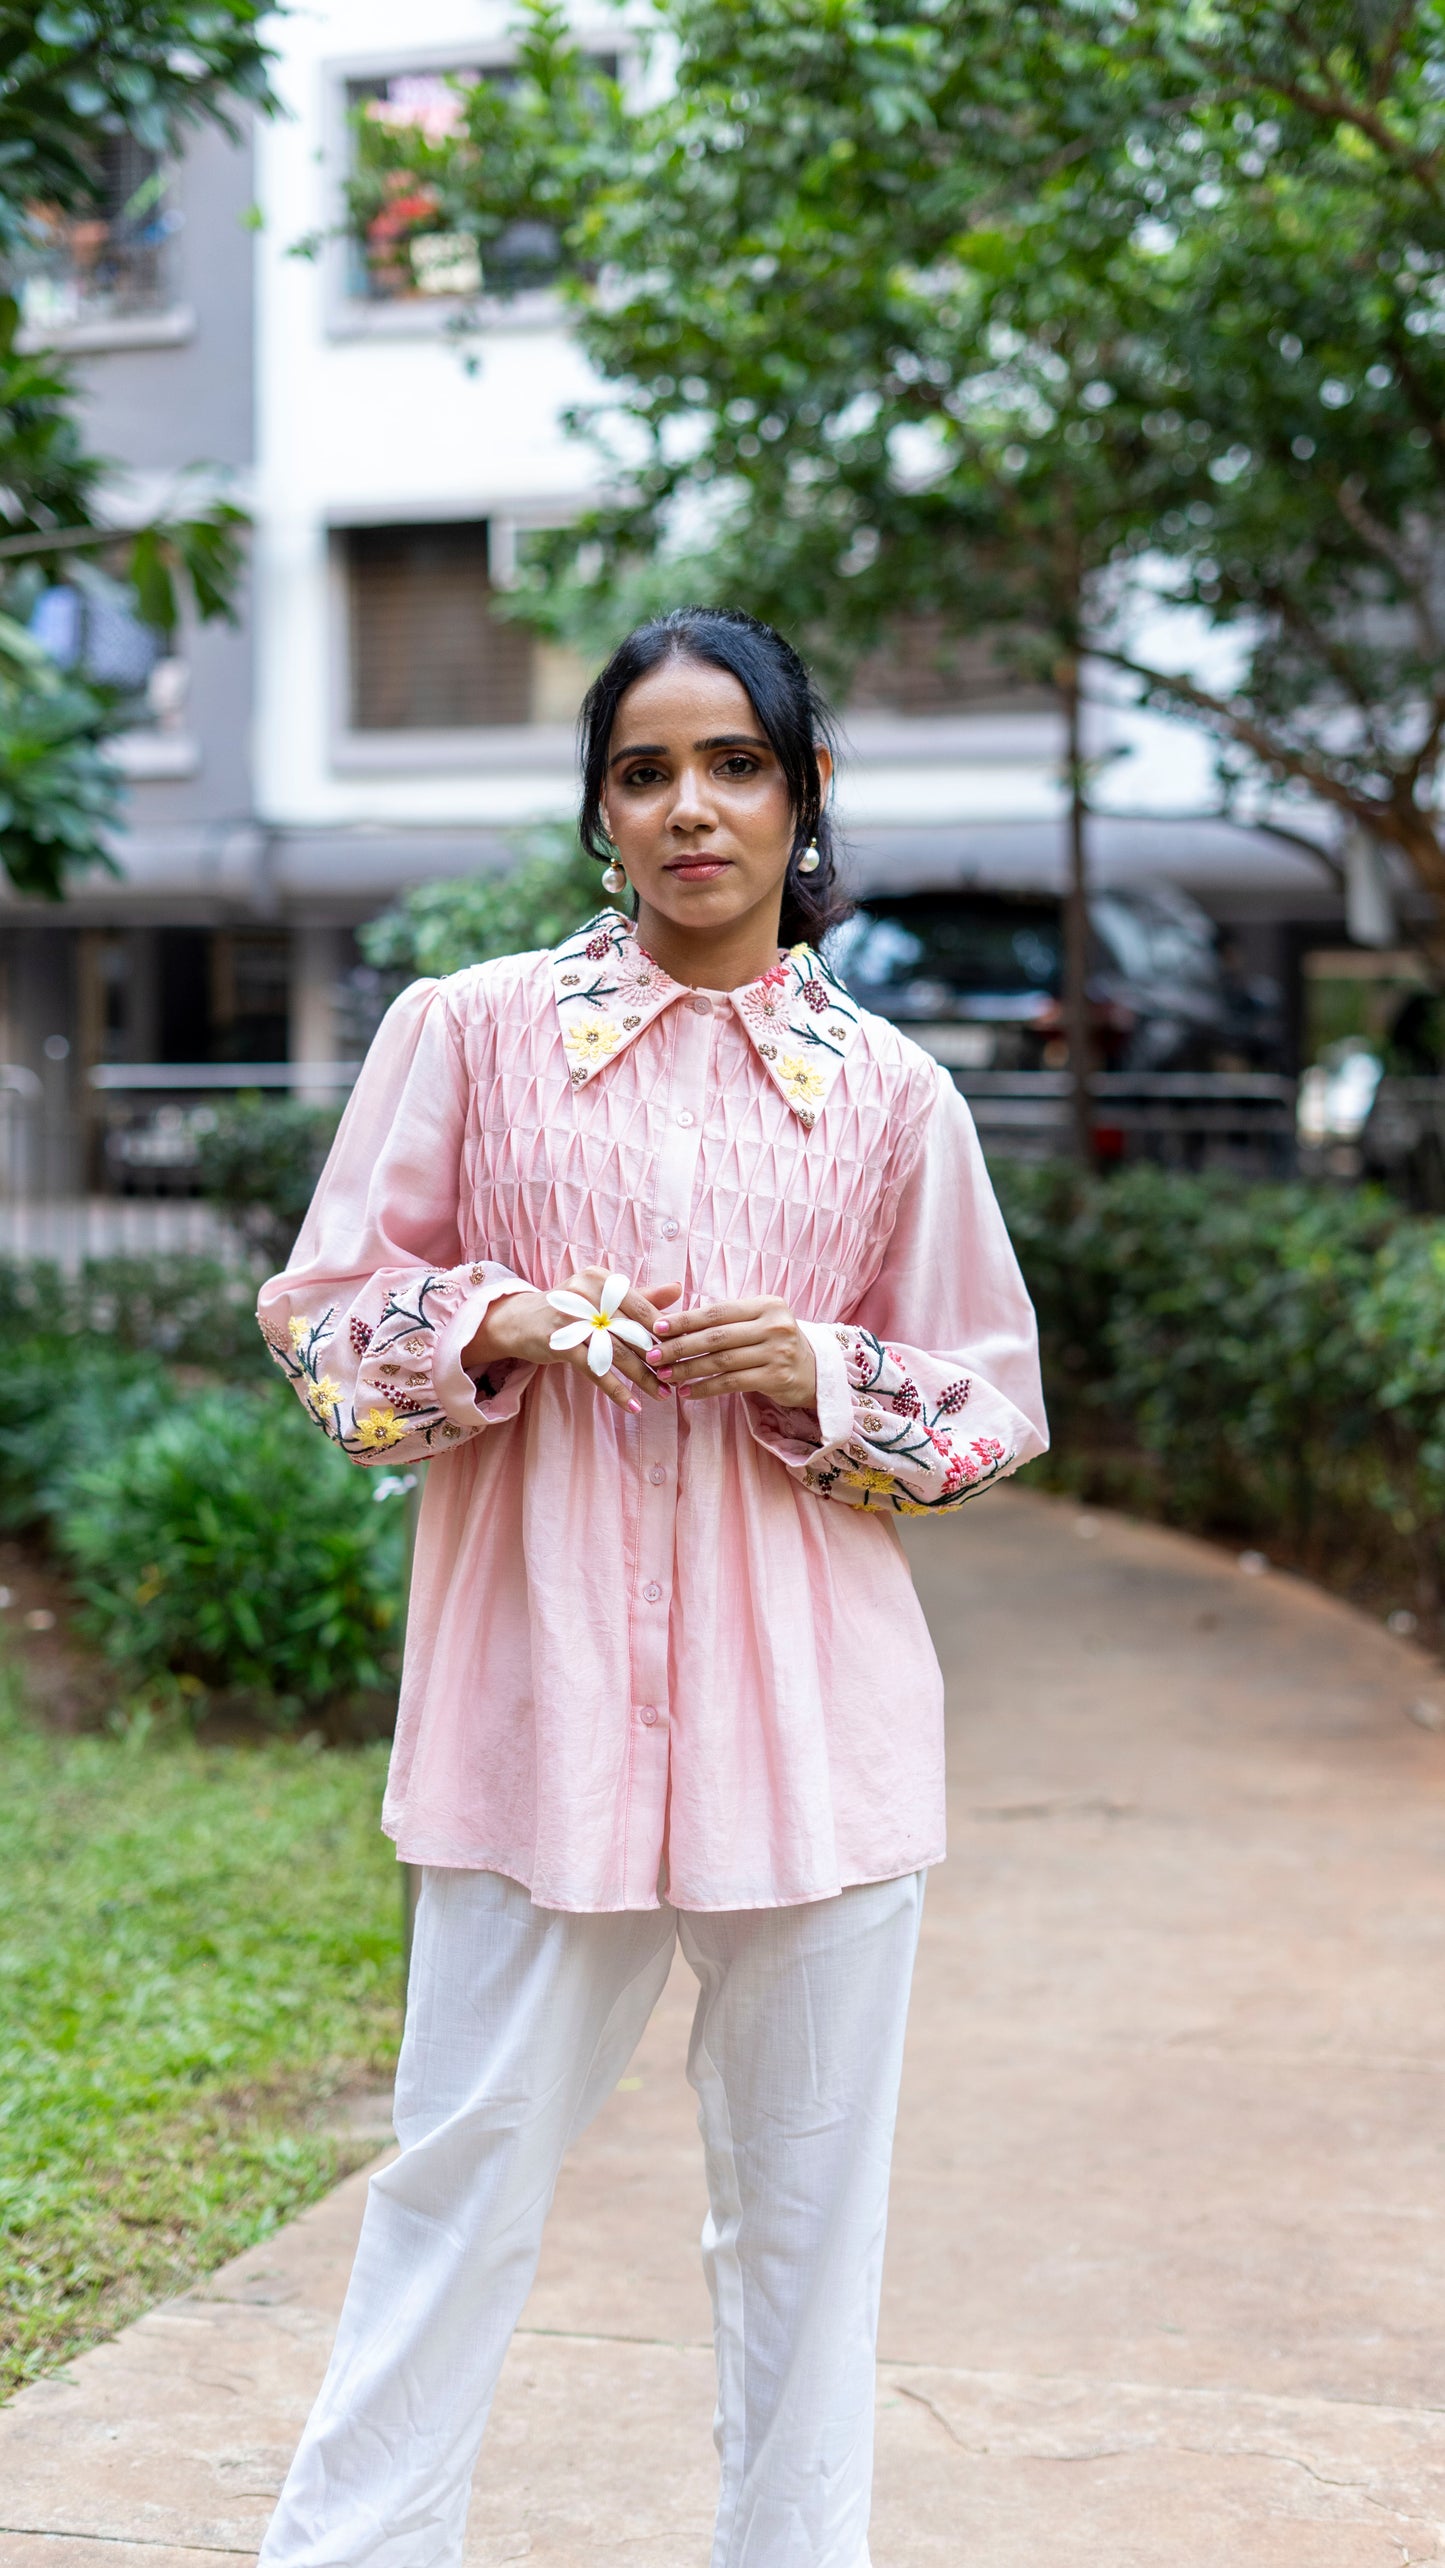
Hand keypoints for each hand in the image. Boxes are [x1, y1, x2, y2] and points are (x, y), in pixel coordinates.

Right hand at [464, 1269, 682, 1414]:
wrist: (519, 1321)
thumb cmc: (569, 1308)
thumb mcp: (601, 1297)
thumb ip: (640, 1295)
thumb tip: (678, 1288)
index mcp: (601, 1279)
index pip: (642, 1307)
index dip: (664, 1331)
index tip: (684, 1351)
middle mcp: (587, 1294)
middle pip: (633, 1331)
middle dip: (659, 1357)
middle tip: (680, 1377)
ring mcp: (572, 1319)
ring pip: (618, 1352)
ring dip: (643, 1377)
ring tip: (663, 1393)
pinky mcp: (561, 1343)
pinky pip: (596, 1370)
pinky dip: (616, 1390)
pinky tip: (633, 1405)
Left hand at [646, 1296, 817, 1407]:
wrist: (815, 1371)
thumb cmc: (774, 1343)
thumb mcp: (758, 1322)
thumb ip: (726, 1319)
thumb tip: (675, 1323)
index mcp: (767, 1304)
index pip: (717, 1311)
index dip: (685, 1320)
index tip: (658, 1328)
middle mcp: (774, 1325)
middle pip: (716, 1336)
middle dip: (679, 1347)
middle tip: (652, 1355)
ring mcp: (778, 1352)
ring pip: (721, 1361)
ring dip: (688, 1370)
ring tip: (664, 1375)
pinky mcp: (777, 1378)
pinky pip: (732, 1383)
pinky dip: (705, 1388)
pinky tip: (687, 1392)